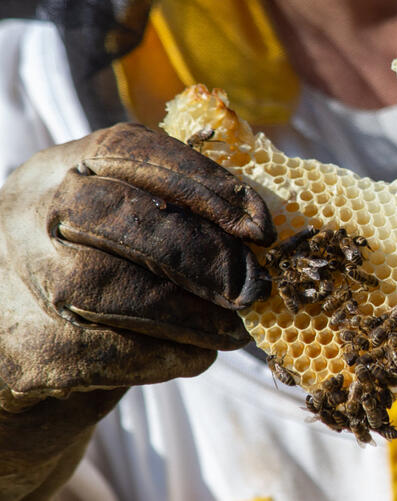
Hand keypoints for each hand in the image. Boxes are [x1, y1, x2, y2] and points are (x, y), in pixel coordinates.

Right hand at [0, 123, 274, 409]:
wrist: (22, 348)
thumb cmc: (99, 272)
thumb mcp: (122, 223)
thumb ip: (180, 214)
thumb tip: (263, 232)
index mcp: (64, 167)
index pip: (132, 151)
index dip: (205, 184)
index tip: (261, 226)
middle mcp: (32, 212)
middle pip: (120, 217)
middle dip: (203, 253)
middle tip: (256, 284)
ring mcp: (20, 279)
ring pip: (107, 285)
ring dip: (190, 311)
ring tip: (237, 326)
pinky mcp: (27, 347)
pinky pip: (105, 348)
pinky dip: (167, 353)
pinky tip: (200, 354)